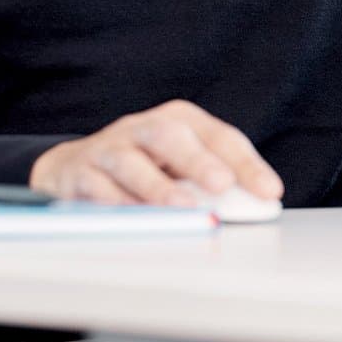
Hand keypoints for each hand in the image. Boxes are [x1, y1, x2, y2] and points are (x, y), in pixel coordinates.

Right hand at [29, 99, 285, 205]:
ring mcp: (108, 148)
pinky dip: (119, 206)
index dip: (245, 163)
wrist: (72, 171)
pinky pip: (97, 188)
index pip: (217, 136)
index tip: (269, 191)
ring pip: (130, 161)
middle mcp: (142, 128)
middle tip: (222, 185)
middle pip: (170, 135)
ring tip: (183, 207)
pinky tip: (138, 220)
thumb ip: (214, 187)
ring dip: (157, 186)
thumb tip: (254, 208)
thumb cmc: (142, 172)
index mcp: (177, 122)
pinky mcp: (79, 173)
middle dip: (198, 161)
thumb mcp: (180, 173)